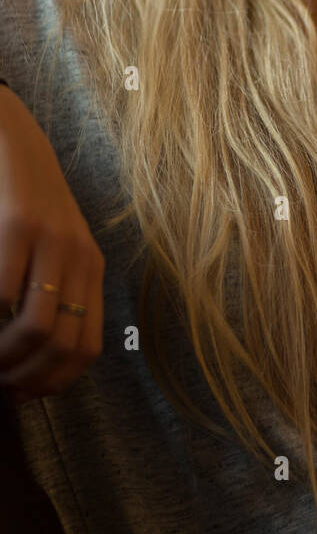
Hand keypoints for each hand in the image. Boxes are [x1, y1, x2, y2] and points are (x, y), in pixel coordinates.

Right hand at [0, 87, 104, 400]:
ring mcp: (51, 240)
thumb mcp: (50, 245)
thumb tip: (33, 351)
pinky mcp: (19, 223)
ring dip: (4, 357)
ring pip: (37, 325)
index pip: (87, 348)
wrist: (12, 137)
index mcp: (91, 268)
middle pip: (63, 345)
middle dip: (25, 378)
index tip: (22, 396)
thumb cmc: (22, 200)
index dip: (54, 384)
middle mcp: (79, 257)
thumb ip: (49, 289)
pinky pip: (3, 290)